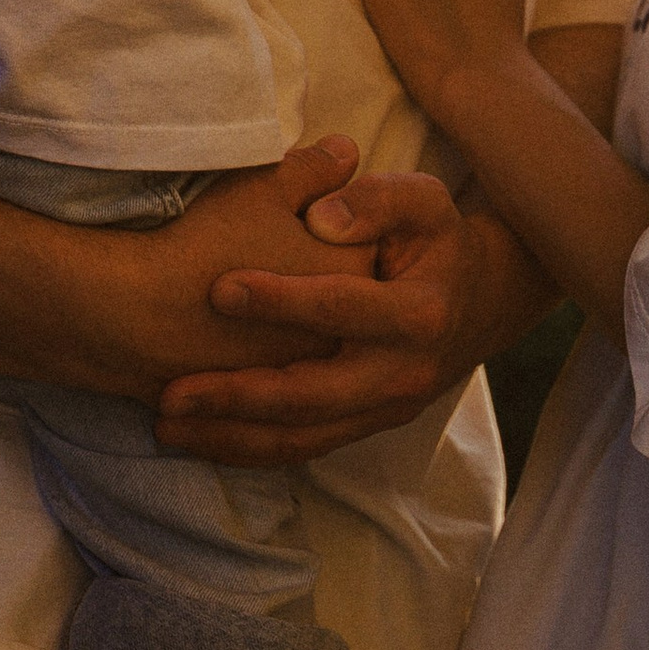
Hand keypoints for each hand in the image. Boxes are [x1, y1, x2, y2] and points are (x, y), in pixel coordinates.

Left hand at [159, 180, 525, 466]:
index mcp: (417, 314)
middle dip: (238, 397)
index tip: (219, 290)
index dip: (280, 301)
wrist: (481, 304)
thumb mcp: (424, 202)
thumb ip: (376, 199)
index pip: (340, 309)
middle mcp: (402, 375)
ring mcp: (384, 411)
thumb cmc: (437, 242)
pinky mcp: (366, 428)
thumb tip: (321, 217)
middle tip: (172, 393)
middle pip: (312, 396)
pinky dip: (249, 450)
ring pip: (302, 438)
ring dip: (232, 437)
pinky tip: (200, 439)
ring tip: (168, 425)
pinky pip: (303, 450)